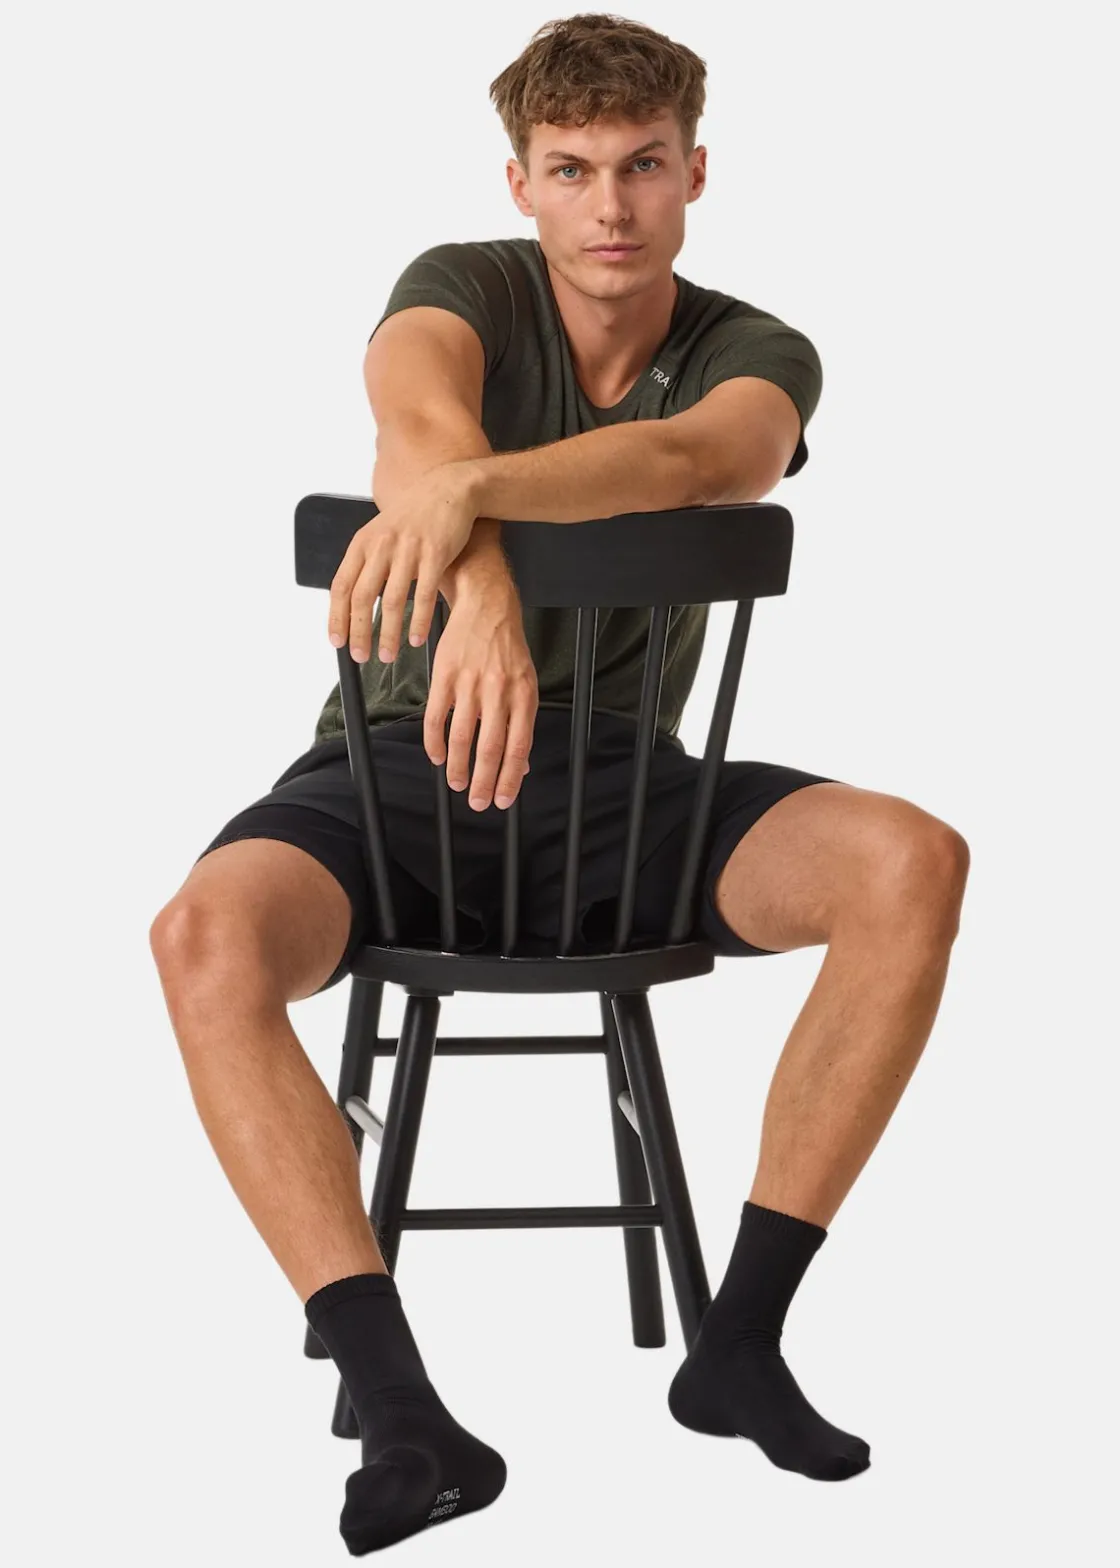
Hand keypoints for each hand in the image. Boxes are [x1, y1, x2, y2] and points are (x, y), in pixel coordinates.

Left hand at [327, 463, 477, 663]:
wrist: (448, 490)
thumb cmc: (414, 517)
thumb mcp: (380, 533)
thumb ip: (366, 563)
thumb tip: (351, 600)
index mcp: (363, 543)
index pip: (341, 586)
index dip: (336, 617)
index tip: (337, 641)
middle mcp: (381, 546)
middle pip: (362, 597)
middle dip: (359, 632)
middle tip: (360, 656)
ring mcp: (408, 550)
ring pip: (392, 601)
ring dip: (388, 634)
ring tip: (387, 654)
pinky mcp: (435, 554)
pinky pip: (424, 595)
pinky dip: (418, 622)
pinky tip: (415, 639)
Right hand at [424, 581, 537, 810]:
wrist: (487, 608)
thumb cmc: (509, 650)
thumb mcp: (526, 683)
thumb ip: (523, 723)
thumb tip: (520, 764)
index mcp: (524, 695)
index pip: (518, 747)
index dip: (510, 778)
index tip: (503, 800)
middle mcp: (499, 692)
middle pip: (489, 748)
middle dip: (484, 782)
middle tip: (478, 803)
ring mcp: (470, 684)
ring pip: (461, 737)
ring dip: (457, 767)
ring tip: (457, 784)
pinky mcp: (445, 676)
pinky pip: (436, 717)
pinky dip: (434, 742)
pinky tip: (436, 757)